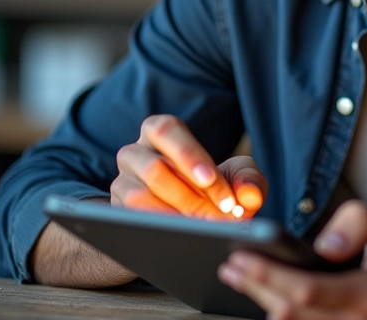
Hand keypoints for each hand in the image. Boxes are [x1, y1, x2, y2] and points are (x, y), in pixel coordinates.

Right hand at [111, 114, 266, 219]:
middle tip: (221, 213)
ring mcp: (122, 182)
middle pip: (154, 167)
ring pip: (139, 196)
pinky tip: (185, 236)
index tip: (211, 180)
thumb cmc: (213, 187)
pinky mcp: (117, 212)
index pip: (167, 130)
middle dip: (191, 194)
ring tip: (208, 226)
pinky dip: (161, 227)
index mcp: (161, 131)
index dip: (188, 154)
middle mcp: (135, 152)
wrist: (187, 220)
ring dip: (177, 213)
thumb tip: (249, 196)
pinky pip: (132, 220)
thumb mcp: (236, 177)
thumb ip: (249, 180)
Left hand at [217, 200, 366, 318]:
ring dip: (261, 301)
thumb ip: (363, 223)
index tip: (242, 257)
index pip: (307, 292)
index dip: (269, 276)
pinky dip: (280, 314)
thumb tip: (325, 244)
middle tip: (230, 264)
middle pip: (290, 313)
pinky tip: (266, 295)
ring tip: (239, 275)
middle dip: (255, 287)